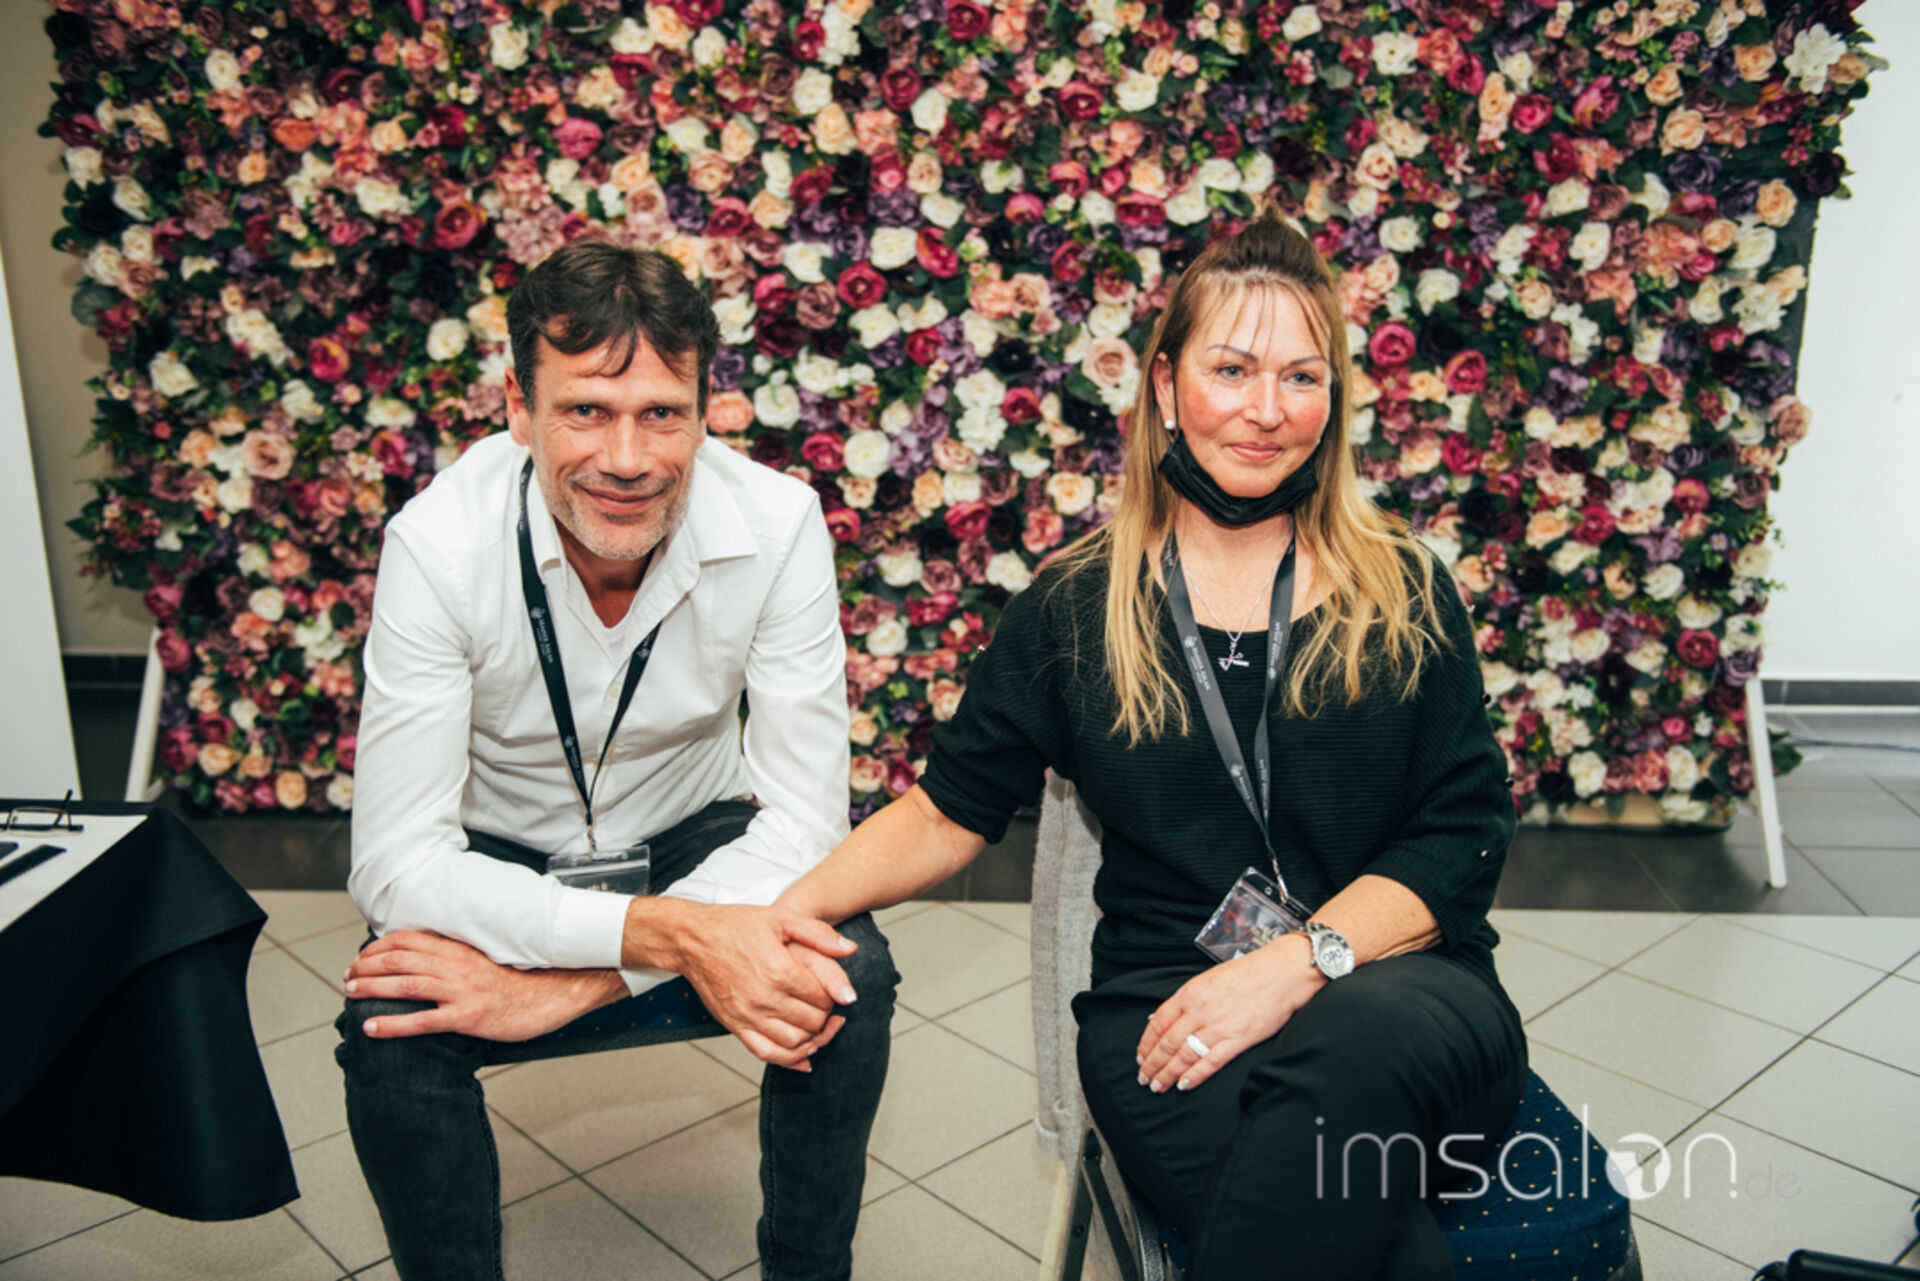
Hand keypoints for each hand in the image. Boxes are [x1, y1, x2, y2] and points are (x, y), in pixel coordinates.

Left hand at [346, 931, 624, 1041]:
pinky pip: (422, 1021)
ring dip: (371, 988)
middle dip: (366, 966)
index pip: (409, 939)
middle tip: (348, 977)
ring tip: (350, 994)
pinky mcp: (467, 1017)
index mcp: (460, 949)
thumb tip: (432, 958)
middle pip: (399, 959)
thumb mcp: (487, 959)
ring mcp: (460, 991)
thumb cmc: (523, 980)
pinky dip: (392, 1025)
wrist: (555, 993)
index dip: (379, 946)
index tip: (363, 956)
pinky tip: (372, 1028)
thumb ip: (459, 956)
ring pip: (404, 985)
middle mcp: (456, 966)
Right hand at [664, 903, 859, 1070]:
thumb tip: (851, 949)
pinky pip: (767, 1054)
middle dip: (827, 1016)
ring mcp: (748, 1016)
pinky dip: (790, 1060)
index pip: (822, 997)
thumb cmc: (735, 925)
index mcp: (780, 970)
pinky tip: (805, 1055)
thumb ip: (819, 934)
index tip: (833, 990)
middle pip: (812, 1022)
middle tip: (829, 1008)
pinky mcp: (735, 1026)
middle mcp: (764, 998)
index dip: (834, 995)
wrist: (692, 939)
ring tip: (820, 1026)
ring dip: (814, 1038)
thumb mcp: (781, 917)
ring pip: (795, 1042)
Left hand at [1136, 933, 1325, 1093]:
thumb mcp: (1207, 979)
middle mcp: (1199, 1010)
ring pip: (1184, 1056)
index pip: (1158, 1024)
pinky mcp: (1239, 1039)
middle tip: (1143, 1078)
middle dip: (1152, 1065)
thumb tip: (1159, 1018)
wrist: (1281, 973)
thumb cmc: (1247, 974)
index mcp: (1190, 993)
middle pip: (1167, 1044)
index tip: (1140, 1058)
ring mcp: (1219, 1026)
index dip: (1145, 1045)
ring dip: (1167, 1074)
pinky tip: (1184, 1085)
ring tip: (1158, 1086)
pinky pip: (1210, 1062)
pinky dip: (1195, 1076)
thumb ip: (1184, 999)